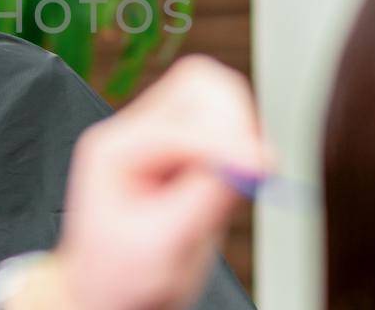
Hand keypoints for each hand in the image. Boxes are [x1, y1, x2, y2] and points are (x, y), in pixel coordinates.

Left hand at [48, 55, 269, 309]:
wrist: (108, 291)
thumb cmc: (122, 276)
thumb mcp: (163, 247)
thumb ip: (204, 199)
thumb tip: (250, 161)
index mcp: (113, 151)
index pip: (179, 125)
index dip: (227, 142)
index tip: (265, 167)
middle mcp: (133, 131)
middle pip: (198, 85)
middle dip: (235, 121)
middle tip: (253, 168)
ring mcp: (157, 133)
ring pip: (215, 94)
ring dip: (240, 129)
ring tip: (239, 178)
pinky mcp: (182, 144)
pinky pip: (224, 120)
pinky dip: (240, 142)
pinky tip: (231, 180)